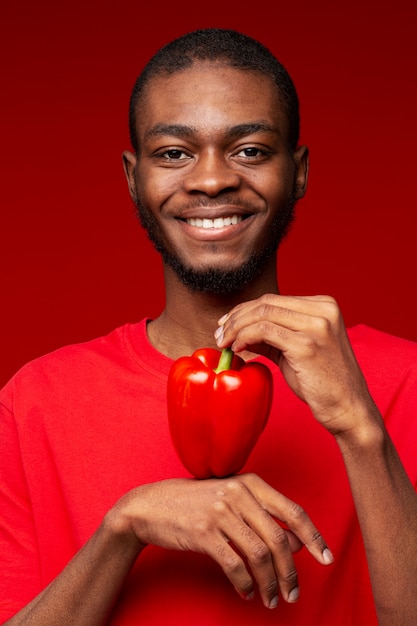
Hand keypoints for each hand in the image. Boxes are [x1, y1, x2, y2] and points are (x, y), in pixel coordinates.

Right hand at [111, 473, 332, 608]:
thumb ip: (264, 516)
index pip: (293, 511)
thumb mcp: (232, 500)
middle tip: (292, 594)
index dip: (313, 537)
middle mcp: (239, 494)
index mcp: (251, 483)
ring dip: (269, 583)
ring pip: (260, 555)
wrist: (152, 505)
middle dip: (290, 573)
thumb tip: (298, 543)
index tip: (326, 559)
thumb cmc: (196, 503)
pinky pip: (234, 565)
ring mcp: (220, 512)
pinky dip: (245, 583)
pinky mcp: (203, 532)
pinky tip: (247, 592)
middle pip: (279, 540)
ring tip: (270, 599)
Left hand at [215, 294, 376, 434]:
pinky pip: (264, 331)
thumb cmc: (323, 382)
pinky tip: (238, 350)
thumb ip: (272, 335)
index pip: (273, 300)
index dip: (244, 310)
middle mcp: (323, 310)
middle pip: (266, 303)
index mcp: (324, 305)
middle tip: (219, 335)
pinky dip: (245, 337)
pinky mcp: (307, 344)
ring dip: (236, 328)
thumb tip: (238, 328)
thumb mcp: (296, 350)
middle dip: (236, 317)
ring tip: (224, 344)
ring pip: (263, 314)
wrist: (349, 409)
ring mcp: (317, 325)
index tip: (225, 325)